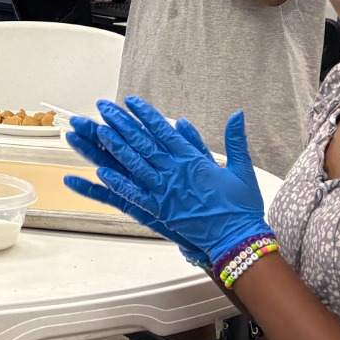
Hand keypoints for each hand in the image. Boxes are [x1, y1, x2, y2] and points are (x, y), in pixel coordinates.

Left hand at [64, 100, 267, 265]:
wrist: (237, 238)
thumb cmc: (241, 206)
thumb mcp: (242, 168)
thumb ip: (236, 140)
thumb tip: (237, 114)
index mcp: (193, 159)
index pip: (164, 130)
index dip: (145, 114)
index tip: (130, 101)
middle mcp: (175, 171)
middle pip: (143, 142)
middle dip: (122, 123)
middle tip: (104, 107)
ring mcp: (165, 191)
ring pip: (135, 164)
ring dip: (115, 147)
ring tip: (98, 130)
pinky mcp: (160, 211)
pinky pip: (134, 195)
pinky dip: (118, 184)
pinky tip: (101, 173)